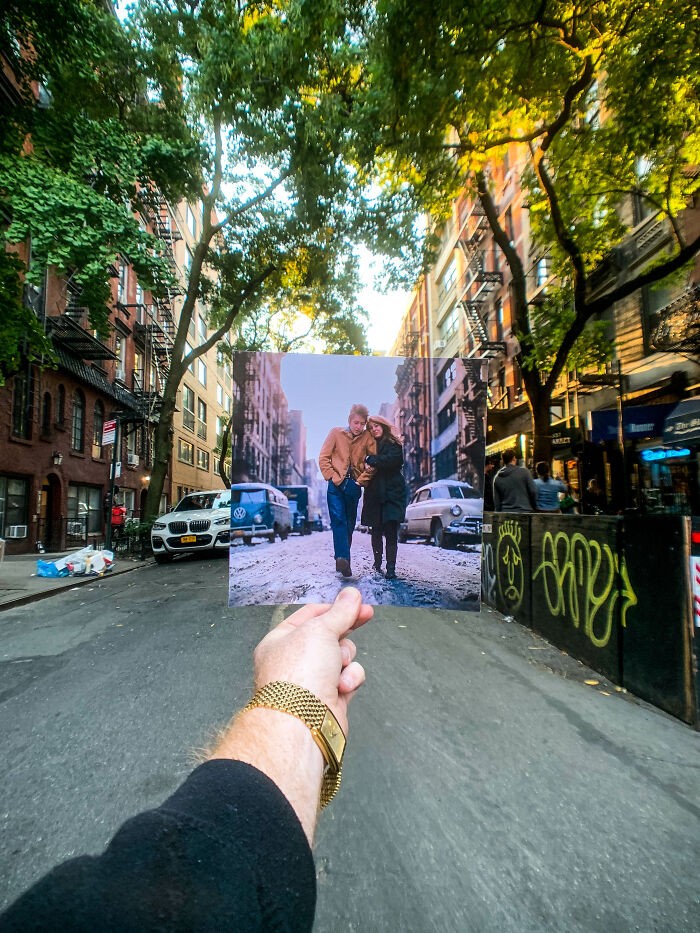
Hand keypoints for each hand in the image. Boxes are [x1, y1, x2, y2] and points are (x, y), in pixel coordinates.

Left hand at [252, 588, 372, 734]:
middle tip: (366, 615)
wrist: (303, 722)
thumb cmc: (298, 674)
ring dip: (346, 658)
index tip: (357, 602)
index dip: (335, 607)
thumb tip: (351, 595)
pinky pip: (349, 678)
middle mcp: (294, 660)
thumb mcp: (320, 629)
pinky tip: (342, 686)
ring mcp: (312, 680)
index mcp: (281, 640)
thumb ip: (340, 611)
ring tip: (338, 666)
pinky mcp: (330, 698)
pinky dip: (350, 679)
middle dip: (346, 630)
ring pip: (343, 657)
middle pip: (329, 635)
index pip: (311, 615)